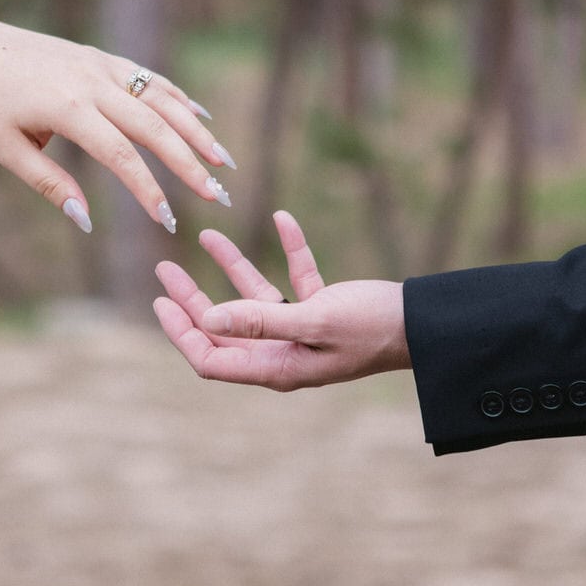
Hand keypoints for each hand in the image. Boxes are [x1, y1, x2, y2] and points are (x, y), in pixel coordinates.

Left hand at [0, 8, 234, 232]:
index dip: (148, 190)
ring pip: (161, 99)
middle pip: (155, 127)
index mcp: (67, 109)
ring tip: (222, 160)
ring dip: (196, 130)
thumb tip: (86, 220)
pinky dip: (178, 98)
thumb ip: (49, 185)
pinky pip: (149, 79)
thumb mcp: (8, 151)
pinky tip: (200, 118)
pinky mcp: (102, 58)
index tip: (167, 219)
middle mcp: (92, 84)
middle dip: (190, 163)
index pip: (121, 156)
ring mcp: (101, 66)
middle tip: (218, 194)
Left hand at [152, 211, 409, 389]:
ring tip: (207, 236)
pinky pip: (296, 278)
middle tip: (164, 269)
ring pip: (254, 299)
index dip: (181, 332)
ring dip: (231, 268)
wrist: (424, 324)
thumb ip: (260, 319)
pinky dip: (288, 250)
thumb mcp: (313, 321)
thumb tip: (207, 317)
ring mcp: (303, 332)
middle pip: (224, 327)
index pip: (211, 358)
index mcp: (276, 367)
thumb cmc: (371, 327)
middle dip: (191, 298)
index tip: (161, 300)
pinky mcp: (325, 310)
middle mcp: (283, 353)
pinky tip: (283, 218)